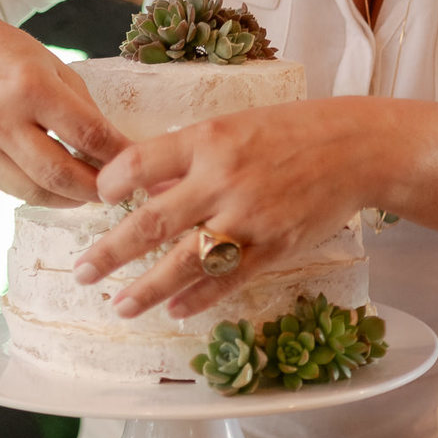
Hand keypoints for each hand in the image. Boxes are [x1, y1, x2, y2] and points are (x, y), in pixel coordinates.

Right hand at [0, 10, 125, 205]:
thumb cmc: (8, 55)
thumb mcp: (54, 67)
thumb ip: (84, 108)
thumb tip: (116, 149)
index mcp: (30, 86)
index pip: (86, 133)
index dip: (118, 155)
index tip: (139, 165)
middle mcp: (1, 118)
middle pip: (60, 173)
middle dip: (97, 189)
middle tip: (119, 191)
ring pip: (36, 191)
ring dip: (71, 199)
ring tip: (93, 194)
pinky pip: (14, 190)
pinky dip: (44, 193)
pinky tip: (62, 189)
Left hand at [80, 97, 380, 321]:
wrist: (356, 150)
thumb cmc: (292, 131)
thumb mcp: (235, 127)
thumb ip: (190, 158)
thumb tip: (149, 188)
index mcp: (208, 140)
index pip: (140, 162)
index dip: (111, 183)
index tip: (98, 197)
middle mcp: (223, 179)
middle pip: (152, 222)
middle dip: (110, 251)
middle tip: (81, 272)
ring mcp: (249, 218)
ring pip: (184, 262)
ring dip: (146, 289)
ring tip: (118, 306)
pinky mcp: (274, 247)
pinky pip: (227, 280)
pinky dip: (197, 298)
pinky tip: (174, 310)